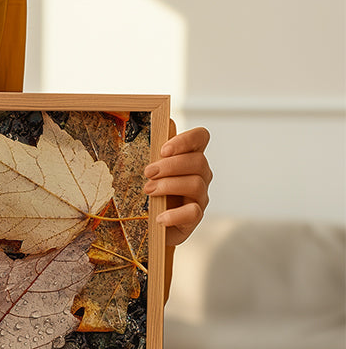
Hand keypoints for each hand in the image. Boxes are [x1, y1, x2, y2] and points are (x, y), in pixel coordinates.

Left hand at [143, 123, 211, 245]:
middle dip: (170, 165)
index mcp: (189, 158)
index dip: (186, 140)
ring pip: (196, 184)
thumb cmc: (152, 195)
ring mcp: (200, 197)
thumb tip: (168, 121)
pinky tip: (159, 217)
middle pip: (198, 161)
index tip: (163, 150)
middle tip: (147, 173)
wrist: (151, 226)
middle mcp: (200, 175)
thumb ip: (158, 152)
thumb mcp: (151, 172)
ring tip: (148, 190)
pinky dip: (174, 214)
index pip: (201, 138)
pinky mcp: (195, 218)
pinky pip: (193, 212)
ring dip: (168, 185)